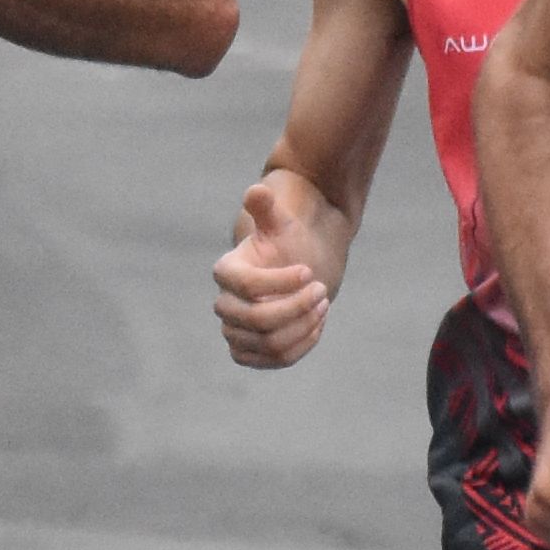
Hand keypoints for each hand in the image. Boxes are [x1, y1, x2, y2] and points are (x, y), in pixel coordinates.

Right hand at [208, 173, 337, 368]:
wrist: (296, 271)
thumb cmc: (287, 243)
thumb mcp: (281, 223)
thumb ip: (266, 208)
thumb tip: (256, 190)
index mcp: (226, 272)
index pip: (247, 286)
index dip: (280, 283)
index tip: (308, 271)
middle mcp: (225, 305)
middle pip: (257, 320)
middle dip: (296, 307)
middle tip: (322, 289)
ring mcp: (235, 332)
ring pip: (269, 343)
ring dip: (303, 326)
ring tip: (324, 305)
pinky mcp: (251, 353)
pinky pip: (275, 360)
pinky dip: (301, 345)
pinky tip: (318, 324)